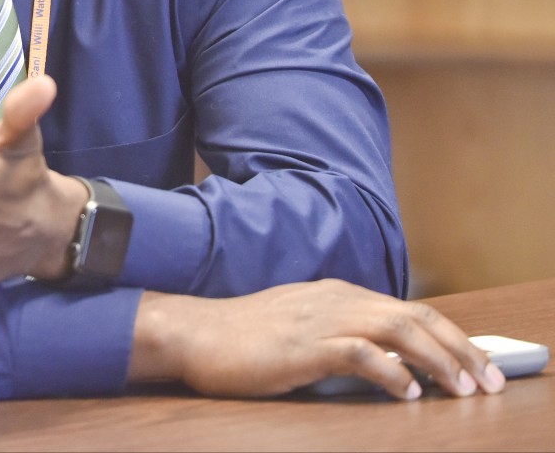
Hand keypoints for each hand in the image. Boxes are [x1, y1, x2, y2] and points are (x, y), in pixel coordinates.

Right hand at [130, 279, 506, 400]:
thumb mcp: (301, 327)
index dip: (450, 337)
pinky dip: (390, 371)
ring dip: (437, 360)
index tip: (479, 367)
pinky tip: (407, 392)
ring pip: (396, 330)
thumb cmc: (245, 337)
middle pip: (413, 316)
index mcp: (337, 293)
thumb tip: (389, 365)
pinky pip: (358, 353)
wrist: (196, 333)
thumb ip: (341, 335)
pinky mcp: (303, 345)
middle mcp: (335, 299)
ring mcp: (319, 319)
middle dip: (458, 349)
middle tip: (490, 382)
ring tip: (462, 389)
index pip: (409, 309)